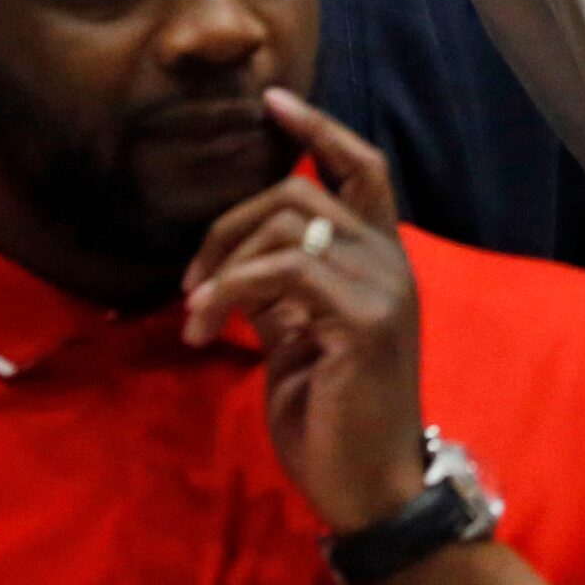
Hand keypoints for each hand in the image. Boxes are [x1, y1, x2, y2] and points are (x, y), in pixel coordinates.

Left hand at [182, 87, 427, 533]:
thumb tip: (242, 259)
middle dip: (229, 222)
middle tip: (192, 278)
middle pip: (303, 191)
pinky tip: (207, 324)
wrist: (369, 483)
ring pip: (290, 224)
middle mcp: (392, 261)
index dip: (319, 130)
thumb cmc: (333, 417)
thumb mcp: (299, 340)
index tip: (272, 101)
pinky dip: (231, 290)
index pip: (363, 169)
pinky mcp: (366, 319)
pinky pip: (284, 272)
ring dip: (222, 263)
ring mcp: (384, 287)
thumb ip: (284, 292)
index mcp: (381, 261)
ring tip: (196, 312)